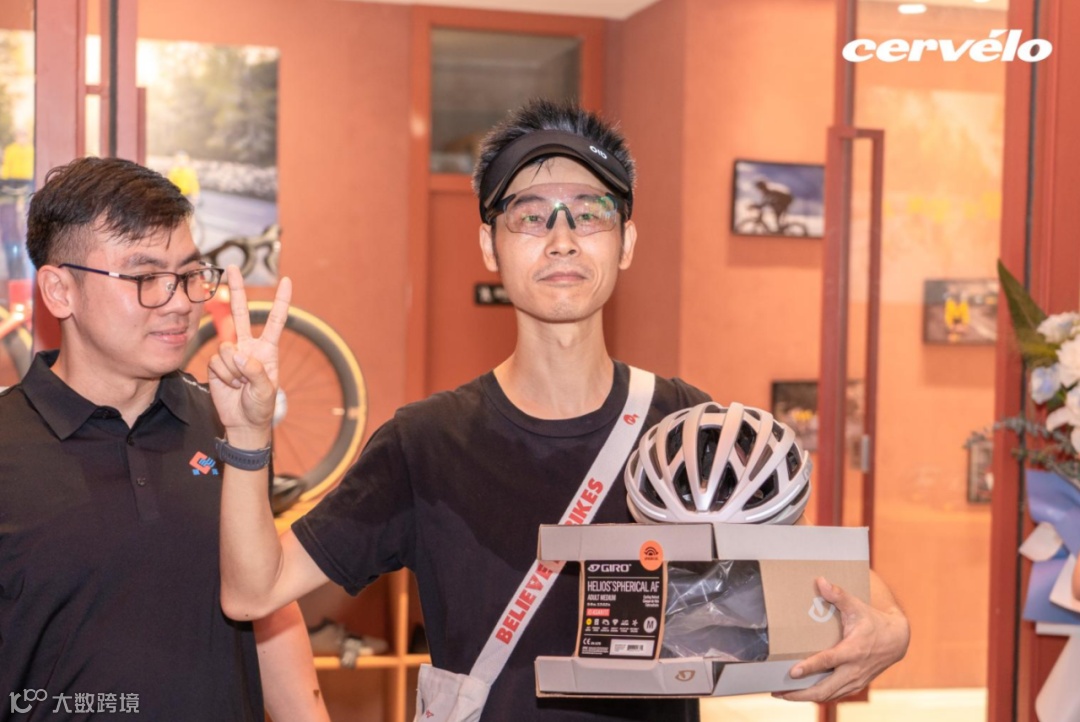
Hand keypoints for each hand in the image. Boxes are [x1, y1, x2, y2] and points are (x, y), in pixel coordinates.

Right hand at [207, 265, 291, 442]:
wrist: (242, 422)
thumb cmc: (260, 407)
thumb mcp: (266, 391)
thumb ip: (255, 371)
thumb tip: (238, 353)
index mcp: (268, 349)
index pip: (275, 320)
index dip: (281, 301)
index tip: (287, 281)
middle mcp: (249, 346)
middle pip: (242, 313)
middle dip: (238, 290)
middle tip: (233, 266)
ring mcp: (232, 354)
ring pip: (226, 348)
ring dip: (233, 370)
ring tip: (241, 384)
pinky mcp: (217, 363)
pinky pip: (217, 361)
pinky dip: (223, 375)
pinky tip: (229, 385)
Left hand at [773, 576, 909, 702]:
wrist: (897, 640)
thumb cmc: (873, 622)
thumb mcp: (857, 606)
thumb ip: (838, 595)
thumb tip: (820, 581)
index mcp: (853, 650)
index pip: (828, 661)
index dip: (810, 667)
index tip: (793, 672)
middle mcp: (854, 670)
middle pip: (825, 689)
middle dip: (800, 693)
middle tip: (777, 692)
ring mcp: (855, 681)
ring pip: (827, 696)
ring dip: (805, 697)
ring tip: (781, 694)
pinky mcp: (855, 686)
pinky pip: (833, 695)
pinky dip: (816, 696)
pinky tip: (800, 694)